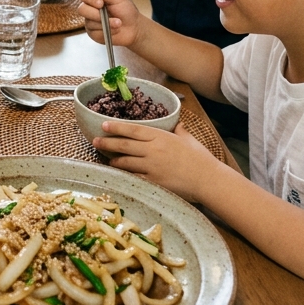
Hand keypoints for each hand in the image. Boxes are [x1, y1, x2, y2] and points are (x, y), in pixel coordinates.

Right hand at [76, 0, 141, 46]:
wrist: (134, 28)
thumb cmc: (126, 11)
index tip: (100, 2)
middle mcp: (89, 9)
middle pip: (82, 9)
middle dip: (95, 13)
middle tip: (108, 13)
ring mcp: (90, 22)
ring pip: (89, 22)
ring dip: (106, 23)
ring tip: (118, 23)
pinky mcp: (93, 33)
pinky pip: (95, 32)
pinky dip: (107, 31)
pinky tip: (115, 30)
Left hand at [93, 120, 220, 201]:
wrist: (208, 180)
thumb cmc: (200, 159)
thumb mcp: (188, 139)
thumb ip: (178, 130)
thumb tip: (176, 122)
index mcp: (160, 137)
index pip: (133, 130)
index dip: (116, 127)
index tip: (104, 125)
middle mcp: (153, 150)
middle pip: (124, 145)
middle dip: (107, 142)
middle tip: (95, 140)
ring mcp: (152, 167)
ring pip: (125, 162)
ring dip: (114, 160)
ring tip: (107, 158)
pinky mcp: (153, 182)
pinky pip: (133, 176)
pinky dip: (124, 174)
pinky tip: (119, 173)